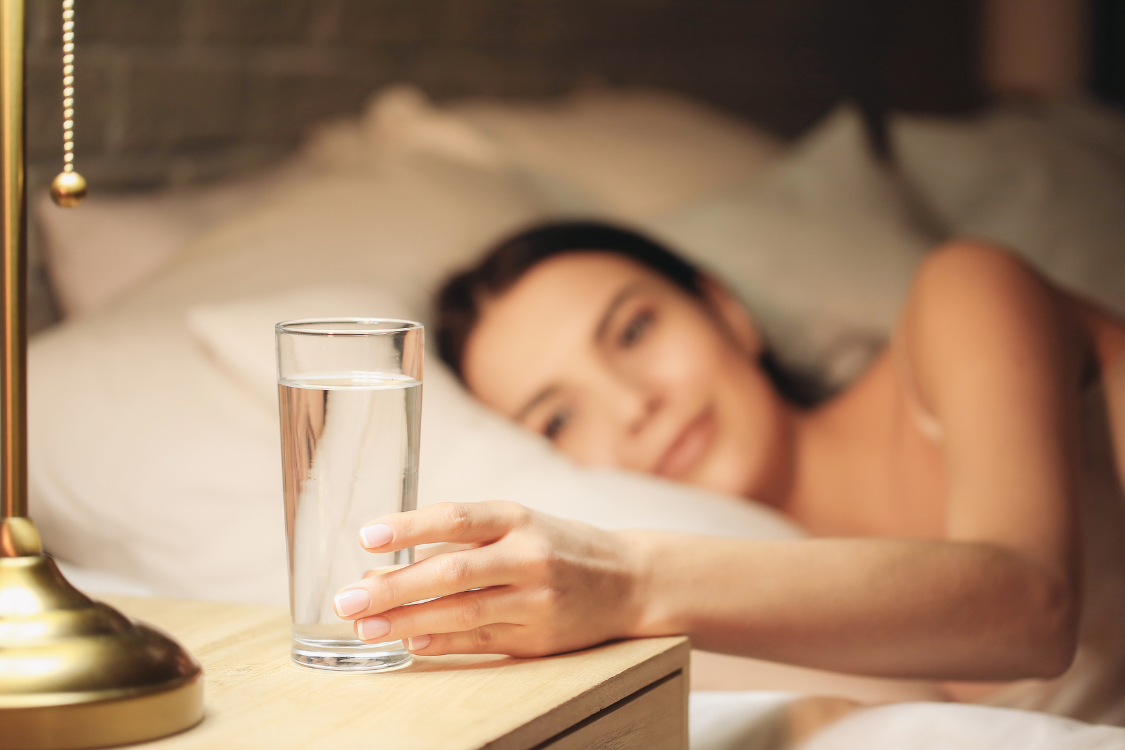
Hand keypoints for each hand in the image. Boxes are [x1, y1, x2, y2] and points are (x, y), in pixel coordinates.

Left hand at [332, 501, 644, 656]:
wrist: (629, 580)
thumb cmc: (558, 546)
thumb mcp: (516, 526)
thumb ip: (455, 542)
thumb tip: (381, 564)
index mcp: (518, 517)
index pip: (455, 517)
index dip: (409, 526)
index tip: (366, 536)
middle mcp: (528, 554)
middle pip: (452, 570)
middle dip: (394, 586)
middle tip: (348, 598)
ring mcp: (537, 598)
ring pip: (462, 611)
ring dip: (408, 621)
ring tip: (366, 627)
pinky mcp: (540, 636)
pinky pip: (481, 640)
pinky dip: (441, 642)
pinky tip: (410, 643)